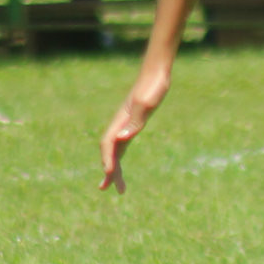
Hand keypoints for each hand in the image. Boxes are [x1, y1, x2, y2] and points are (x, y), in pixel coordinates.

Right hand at [98, 66, 170, 192]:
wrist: (156, 74)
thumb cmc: (153, 87)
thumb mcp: (146, 104)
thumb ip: (134, 122)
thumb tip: (121, 138)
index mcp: (121, 121)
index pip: (108, 144)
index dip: (107, 160)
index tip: (109, 175)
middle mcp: (119, 124)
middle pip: (109, 151)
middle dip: (108, 170)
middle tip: (106, 189)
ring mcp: (124, 125)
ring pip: (115, 151)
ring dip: (113, 168)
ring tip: (117, 188)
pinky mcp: (131, 124)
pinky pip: (121, 146)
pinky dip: (118, 158)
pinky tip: (119, 167)